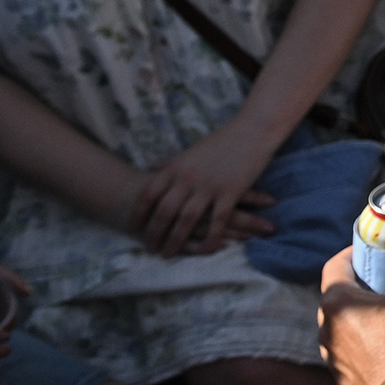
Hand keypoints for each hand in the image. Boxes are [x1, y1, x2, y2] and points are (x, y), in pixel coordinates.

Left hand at [128, 122, 278, 257]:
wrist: (252, 130)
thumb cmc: (221, 140)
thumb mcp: (189, 151)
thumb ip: (169, 163)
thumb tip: (149, 170)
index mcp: (175, 168)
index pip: (148, 195)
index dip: (138, 214)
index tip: (132, 228)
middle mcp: (187, 178)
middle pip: (164, 211)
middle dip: (154, 233)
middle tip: (148, 248)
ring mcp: (208, 186)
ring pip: (186, 219)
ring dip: (175, 240)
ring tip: (168, 254)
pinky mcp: (230, 192)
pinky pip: (218, 220)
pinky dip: (212, 237)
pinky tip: (207, 250)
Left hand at [316, 245, 384, 384]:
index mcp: (338, 303)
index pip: (335, 265)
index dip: (352, 253)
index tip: (371, 252)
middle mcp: (325, 328)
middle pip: (337, 297)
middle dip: (359, 288)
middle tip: (384, 283)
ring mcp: (330, 357)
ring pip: (340, 328)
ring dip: (358, 320)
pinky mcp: (339, 380)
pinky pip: (348, 355)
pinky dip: (362, 348)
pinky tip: (384, 348)